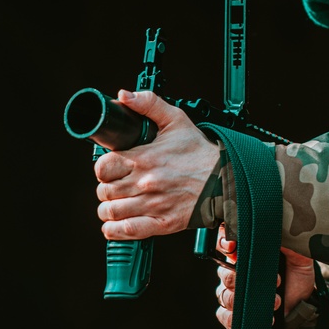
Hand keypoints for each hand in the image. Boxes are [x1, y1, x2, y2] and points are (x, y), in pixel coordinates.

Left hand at [94, 90, 218, 240]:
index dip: (103, 168)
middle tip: (115, 186)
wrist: (226, 179)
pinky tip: (116, 223)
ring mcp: (152, 206)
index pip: (103, 167)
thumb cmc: (200, 152)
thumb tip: (123, 96)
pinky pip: (127, 231)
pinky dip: (115, 230)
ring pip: (110, 212)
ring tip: (116, 204)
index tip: (110, 169)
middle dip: (106, 188)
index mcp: (144, 158)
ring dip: (108, 209)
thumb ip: (148, 104)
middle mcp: (145, 183)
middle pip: (104, 191)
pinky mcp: (161, 224)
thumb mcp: (176, 120)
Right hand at [213, 223, 316, 328]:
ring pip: (223, 294)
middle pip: (223, 272)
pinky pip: (223, 315)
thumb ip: (290, 244)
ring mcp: (233, 294)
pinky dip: (236, 317)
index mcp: (246, 254)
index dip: (224, 244)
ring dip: (247, 299)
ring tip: (275, 301)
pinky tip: (258, 316)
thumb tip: (278, 228)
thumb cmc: (298, 280)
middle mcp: (235, 273)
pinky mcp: (234, 315)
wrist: (304, 308)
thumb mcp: (300, 258)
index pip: (224, 244)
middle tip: (272, 281)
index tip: (232, 248)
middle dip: (242, 277)